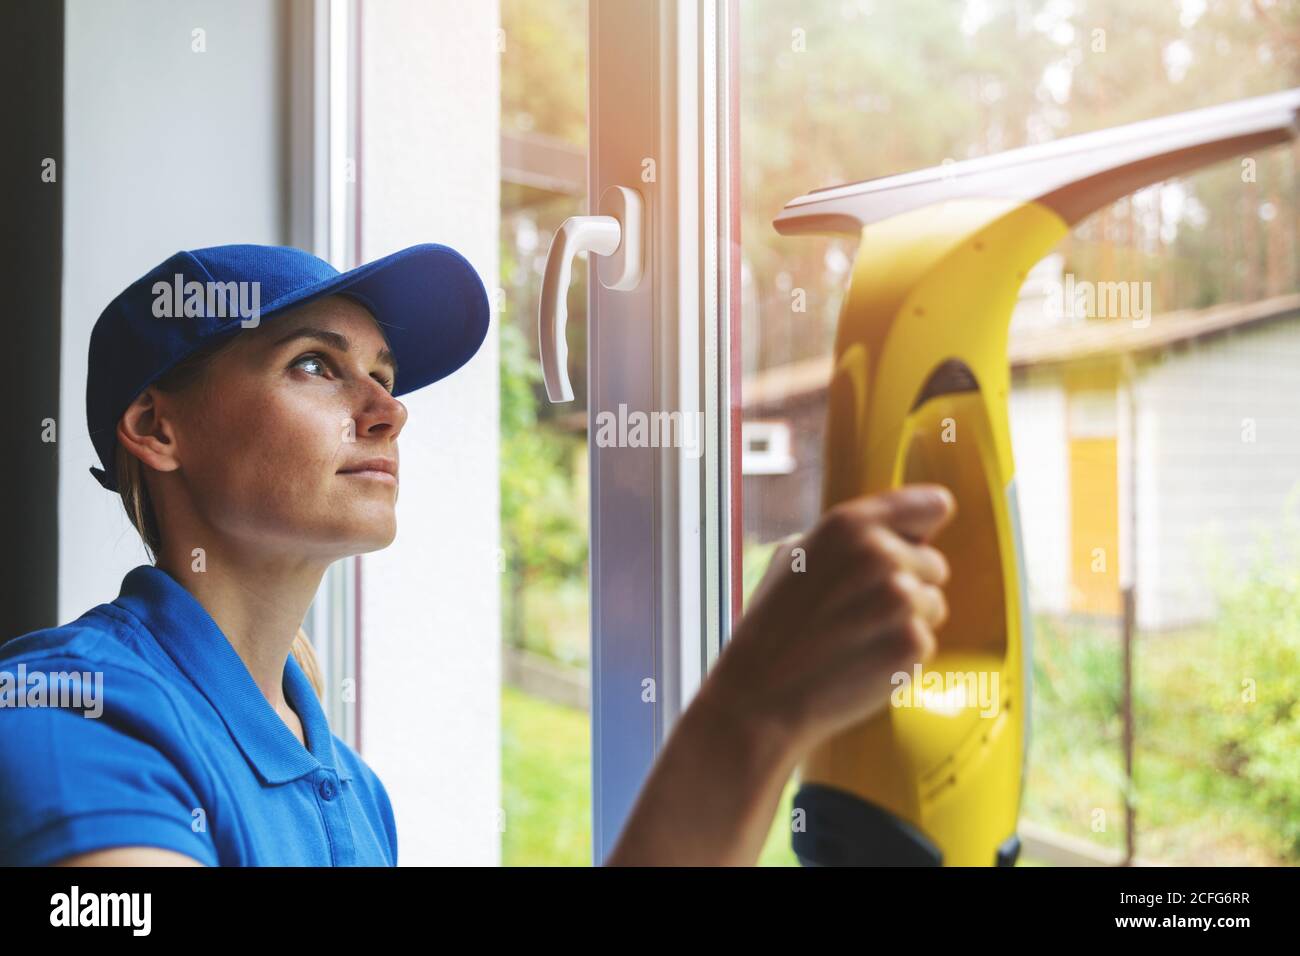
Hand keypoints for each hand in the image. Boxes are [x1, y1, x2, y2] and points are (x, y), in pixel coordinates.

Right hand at [706, 483, 956, 759]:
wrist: (761, 695)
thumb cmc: (773, 630)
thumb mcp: (793, 559)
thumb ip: (845, 541)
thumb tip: (888, 534)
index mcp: (849, 525)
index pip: (930, 505)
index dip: (924, 527)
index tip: (917, 541)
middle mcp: (880, 553)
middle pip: (933, 564)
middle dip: (908, 585)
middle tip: (861, 612)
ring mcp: (900, 599)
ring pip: (933, 604)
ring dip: (907, 622)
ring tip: (858, 638)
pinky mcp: (913, 642)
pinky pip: (927, 641)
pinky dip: (902, 655)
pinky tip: (863, 661)